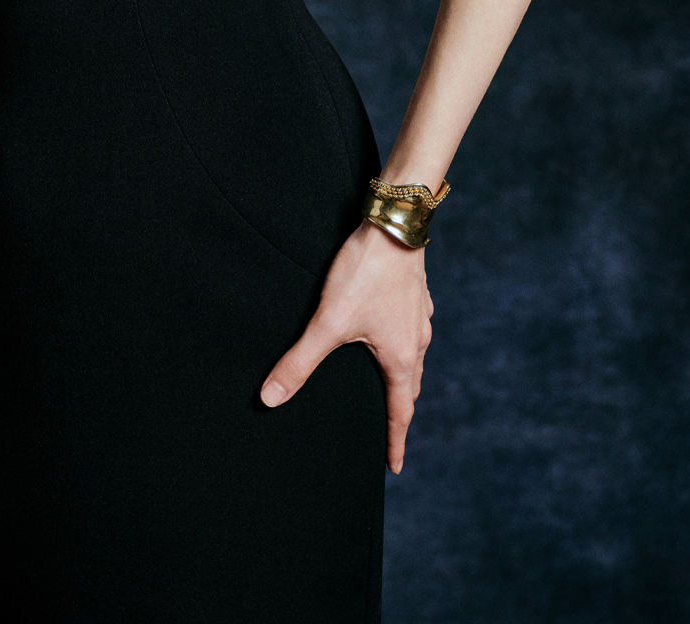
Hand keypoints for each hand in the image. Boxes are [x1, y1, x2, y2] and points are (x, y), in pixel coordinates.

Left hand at [259, 220, 432, 473]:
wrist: (395, 224)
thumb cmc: (365, 273)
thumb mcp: (328, 321)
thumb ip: (299, 362)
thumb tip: (270, 398)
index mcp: (400, 357)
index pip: (398, 411)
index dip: (394, 441)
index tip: (393, 467)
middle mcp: (416, 340)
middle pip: (409, 386)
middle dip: (398, 409)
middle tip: (390, 430)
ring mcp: (419, 315)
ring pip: (413, 356)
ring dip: (402, 375)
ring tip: (390, 384)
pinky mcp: (415, 292)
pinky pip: (411, 328)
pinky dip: (403, 342)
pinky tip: (392, 331)